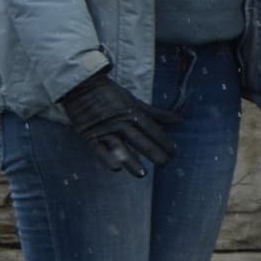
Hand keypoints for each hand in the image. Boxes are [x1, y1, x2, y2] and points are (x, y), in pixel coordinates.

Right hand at [58, 72, 179, 176]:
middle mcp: (120, 122)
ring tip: (142, 174)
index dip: (163, 140)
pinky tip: (116, 168)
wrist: (82, 86)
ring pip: (120, 146)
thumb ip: (156, 114)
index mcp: (132, 113)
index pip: (151, 129)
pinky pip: (98, 149)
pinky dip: (107, 158)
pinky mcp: (89, 135)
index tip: (174, 151)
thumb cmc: (111, 95)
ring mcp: (104, 129)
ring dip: (131, 160)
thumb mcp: (135, 102)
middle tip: (164, 163)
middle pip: (138, 139)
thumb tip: (179, 120)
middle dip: (152, 151)